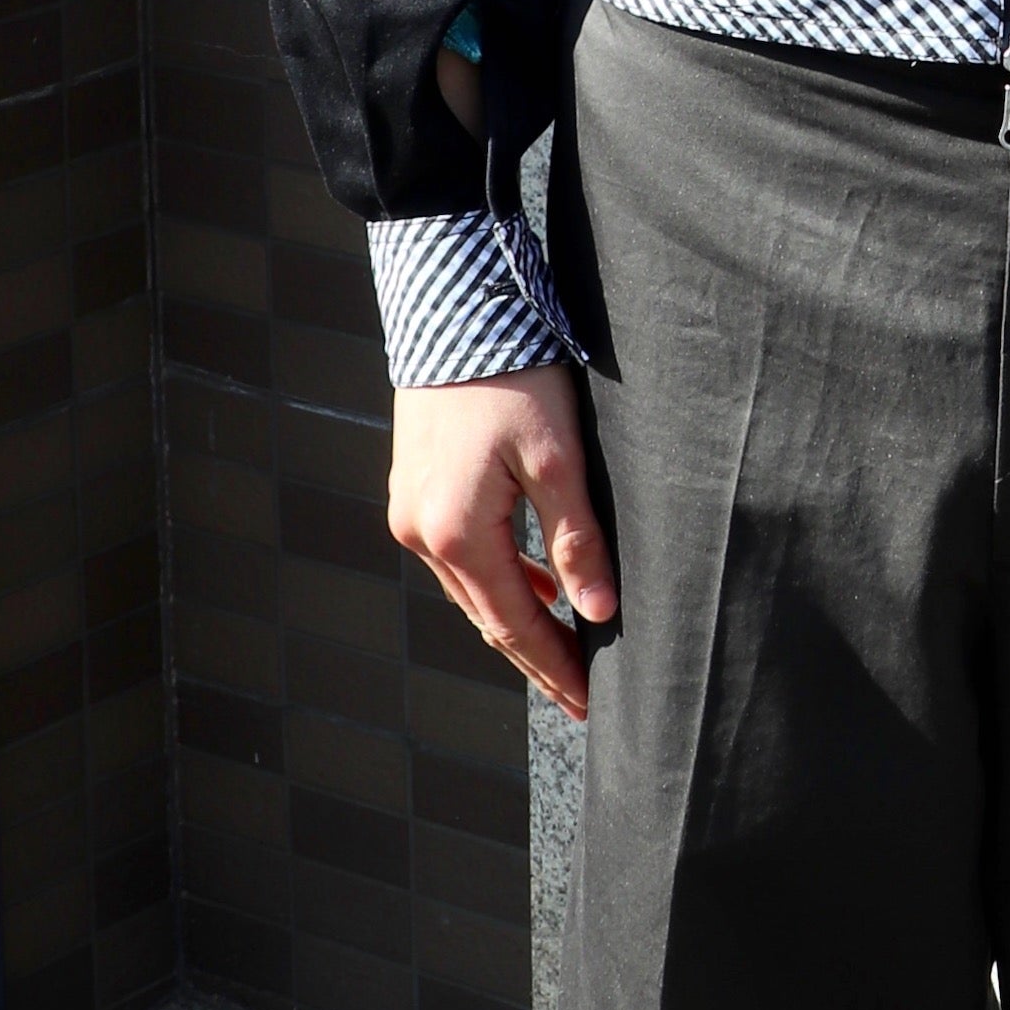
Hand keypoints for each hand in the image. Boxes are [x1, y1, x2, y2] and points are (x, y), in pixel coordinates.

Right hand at [388, 367, 617, 719]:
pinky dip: (497, 579)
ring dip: (516, 620)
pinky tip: (532, 585)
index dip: (554, 668)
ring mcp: (410, 510)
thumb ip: (576, 539)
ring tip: (564, 651)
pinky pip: (459, 555)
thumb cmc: (511, 375)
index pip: (513, 625)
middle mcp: (421, 532)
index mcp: (456, 533)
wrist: (452, 306)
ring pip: (471, 587)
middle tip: (580, 695)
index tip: (590, 704)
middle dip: (536, 657)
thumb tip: (599, 611)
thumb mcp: (557, 457)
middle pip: (487, 616)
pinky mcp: (413, 486)